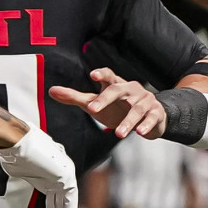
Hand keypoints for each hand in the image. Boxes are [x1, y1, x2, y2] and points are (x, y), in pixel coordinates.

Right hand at [0, 128, 76, 207]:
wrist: (14, 140)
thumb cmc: (13, 150)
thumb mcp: (18, 168)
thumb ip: (24, 176)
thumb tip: (16, 174)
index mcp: (48, 173)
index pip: (52, 199)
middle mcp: (59, 173)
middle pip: (57, 204)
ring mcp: (64, 174)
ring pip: (64, 205)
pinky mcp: (66, 176)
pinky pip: (69, 201)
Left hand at [49, 68, 166, 138]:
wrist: (149, 117)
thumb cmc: (117, 108)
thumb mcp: (95, 103)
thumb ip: (75, 97)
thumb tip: (52, 91)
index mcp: (116, 84)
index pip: (109, 75)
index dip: (102, 74)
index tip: (93, 75)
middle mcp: (131, 89)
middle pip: (119, 90)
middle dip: (106, 98)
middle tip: (92, 109)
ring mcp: (145, 100)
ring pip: (136, 108)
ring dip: (127, 121)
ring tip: (117, 134)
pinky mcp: (156, 113)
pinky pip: (151, 118)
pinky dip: (146, 125)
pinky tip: (140, 133)